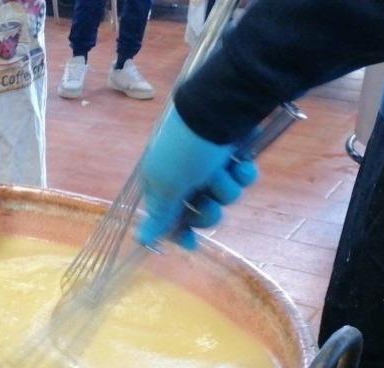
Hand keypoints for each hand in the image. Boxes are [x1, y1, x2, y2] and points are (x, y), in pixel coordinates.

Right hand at [136, 108, 257, 248]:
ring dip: (226, 187)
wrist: (219, 109)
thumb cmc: (186, 150)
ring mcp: (212, 166)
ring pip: (225, 196)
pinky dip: (242, 172)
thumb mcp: (168, 185)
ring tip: (223, 170)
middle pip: (201, 212)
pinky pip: (242, 178)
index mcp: (163, 183)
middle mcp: (186, 177)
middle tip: (208, 200)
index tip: (192, 243)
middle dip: (208, 210)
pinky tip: (240, 161)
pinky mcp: (235, 156)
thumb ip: (159, 215)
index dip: (179, 232)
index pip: (168, 218)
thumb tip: (141, 239)